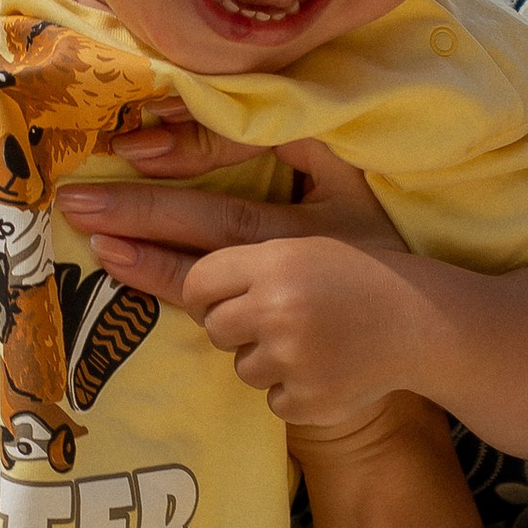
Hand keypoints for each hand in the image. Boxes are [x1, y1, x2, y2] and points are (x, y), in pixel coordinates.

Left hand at [61, 142, 414, 427]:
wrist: (431, 331)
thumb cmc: (375, 258)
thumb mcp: (345, 188)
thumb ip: (295, 150)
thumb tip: (210, 126)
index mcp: (291, 252)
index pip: (203, 264)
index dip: (164, 251)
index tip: (103, 233)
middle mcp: (286, 306)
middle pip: (203, 304)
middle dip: (143, 267)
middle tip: (96, 247)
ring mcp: (295, 359)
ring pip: (232, 354)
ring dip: (251, 343)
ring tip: (300, 326)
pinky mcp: (305, 401)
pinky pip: (262, 393)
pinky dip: (281, 380)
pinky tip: (315, 359)